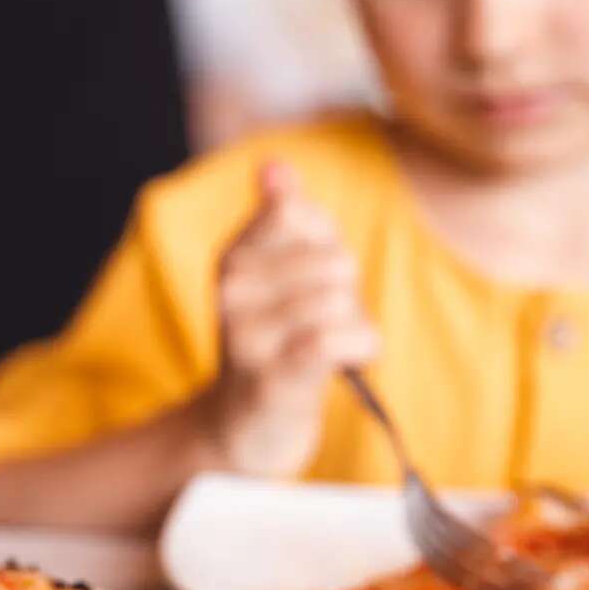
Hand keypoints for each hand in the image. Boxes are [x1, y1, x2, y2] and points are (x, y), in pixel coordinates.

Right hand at [209, 162, 377, 477]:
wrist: (247, 424)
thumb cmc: (276, 338)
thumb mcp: (276, 269)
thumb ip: (283, 214)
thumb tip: (275, 165)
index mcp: (234, 256)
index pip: (301, 213)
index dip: (326, 245)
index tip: (310, 277)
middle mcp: (232, 290)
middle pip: (333, 260)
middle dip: (346, 292)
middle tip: (321, 323)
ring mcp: (248, 336)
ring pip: (338, 299)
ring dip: (353, 325)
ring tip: (325, 347)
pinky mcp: (273, 378)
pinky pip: (333, 339)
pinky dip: (356, 347)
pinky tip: (346, 361)